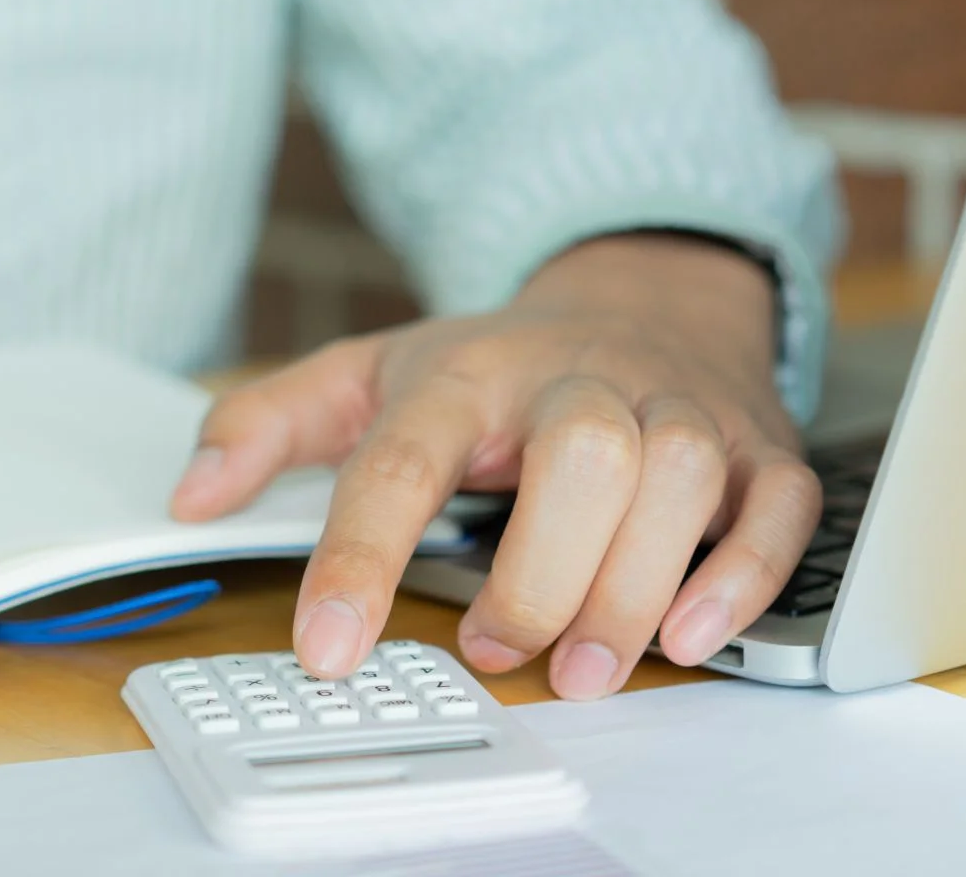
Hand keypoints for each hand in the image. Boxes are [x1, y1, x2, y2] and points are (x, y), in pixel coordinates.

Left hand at [171, 234, 821, 699]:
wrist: (638, 298)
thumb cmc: (493, 362)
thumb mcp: (365, 373)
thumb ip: (266, 424)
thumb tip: (190, 492)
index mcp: (465, 372)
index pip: (403, 461)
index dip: (360, 559)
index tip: (326, 649)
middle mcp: (576, 383)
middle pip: (581, 461)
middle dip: (540, 574)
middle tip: (497, 649)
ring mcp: (674, 410)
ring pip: (682, 482)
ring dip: (634, 590)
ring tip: (583, 668)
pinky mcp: (754, 447)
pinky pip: (775, 508)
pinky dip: (743, 577)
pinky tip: (691, 633)